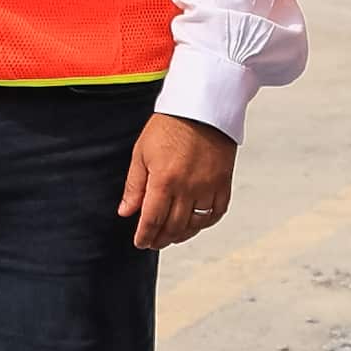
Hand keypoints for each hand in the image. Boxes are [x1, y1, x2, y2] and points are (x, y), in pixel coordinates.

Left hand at [118, 113, 238, 248]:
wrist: (201, 107)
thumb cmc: (169, 126)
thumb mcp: (142, 153)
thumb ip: (134, 185)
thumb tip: (126, 211)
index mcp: (164, 180)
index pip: (152, 219)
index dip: (145, 235)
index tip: (140, 242)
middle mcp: (187, 187)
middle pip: (174, 226)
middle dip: (161, 239)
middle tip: (154, 242)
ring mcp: (208, 186)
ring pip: (195, 223)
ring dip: (182, 234)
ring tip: (172, 235)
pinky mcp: (223, 182)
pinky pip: (217, 212)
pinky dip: (206, 222)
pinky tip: (196, 222)